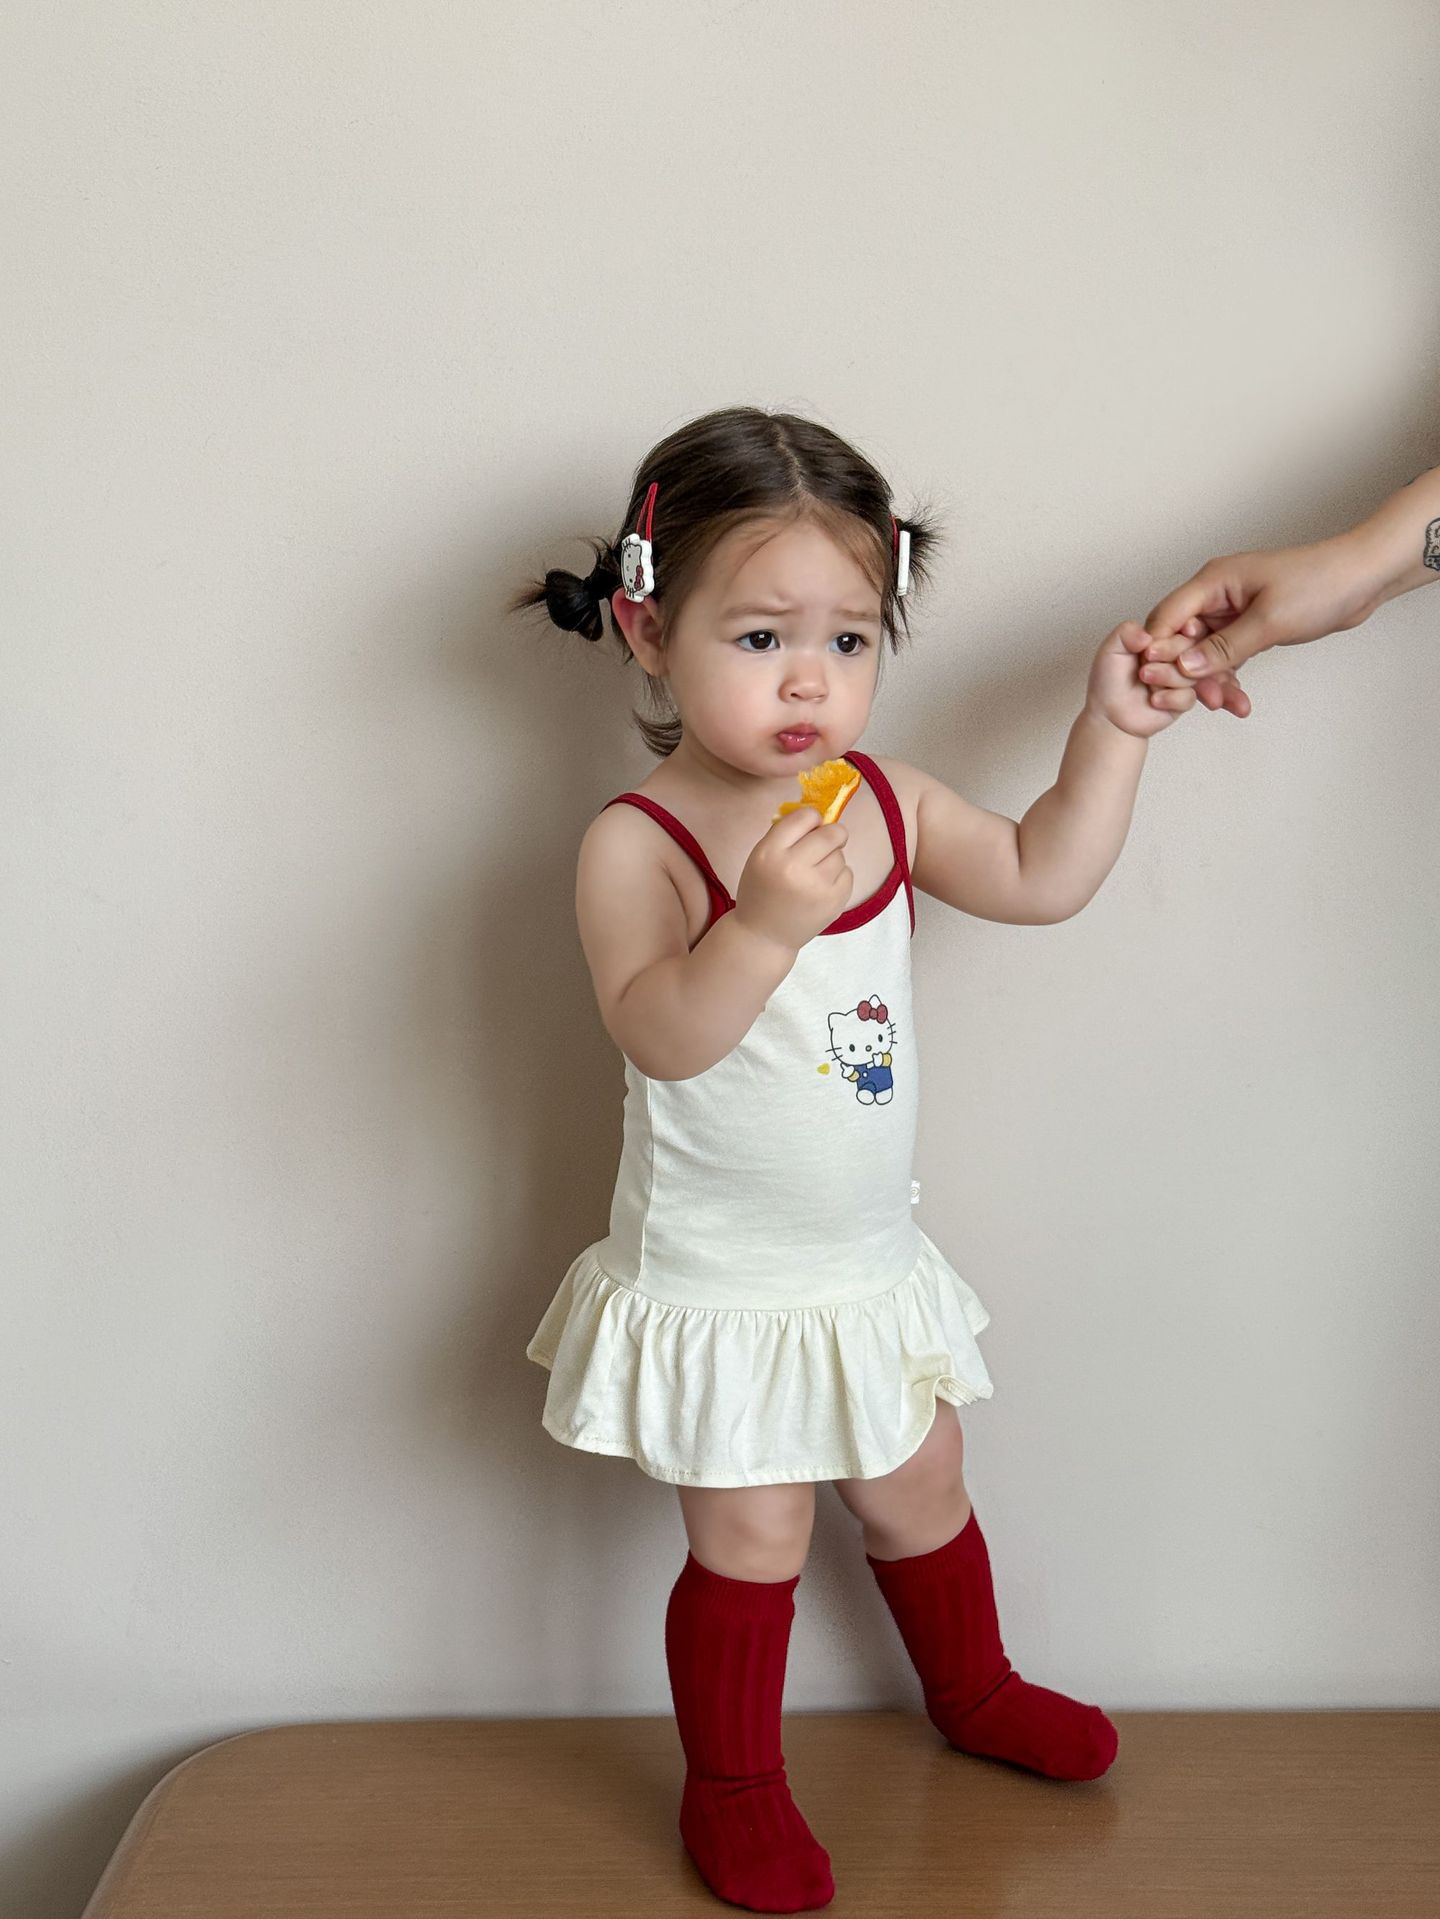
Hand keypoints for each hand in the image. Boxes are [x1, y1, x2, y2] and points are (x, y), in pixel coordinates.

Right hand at [733, 807, 852, 951]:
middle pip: (831, 834)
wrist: (764, 936)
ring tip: (816, 873)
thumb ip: (785, 834)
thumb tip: (819, 814)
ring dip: (832, 858)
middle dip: (832, 834)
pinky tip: (822, 888)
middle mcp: (793, 867)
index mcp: (770, 853)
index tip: (812, 826)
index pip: (804, 817)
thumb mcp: (760, 857)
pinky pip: (848, 874)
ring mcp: (816, 887)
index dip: (812, 818)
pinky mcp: (833, 902)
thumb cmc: (761, 891)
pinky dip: (838, 877)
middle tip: (826, 842)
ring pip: (841, 855)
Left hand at [1084, 621, 1197, 739]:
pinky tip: (1153, 700)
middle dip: (1169, 653)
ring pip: (1192, 672)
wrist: (1109, 714)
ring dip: (1167, 676)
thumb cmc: (1109, 681)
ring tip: (1145, 679)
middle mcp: (1174, 657)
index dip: (1176, 631)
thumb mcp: (1111, 649)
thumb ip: (1126, 632)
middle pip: (1192, 647)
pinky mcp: (1182, 701)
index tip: (1160, 639)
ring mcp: (1180, 678)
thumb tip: (1147, 633)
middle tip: (1145, 662)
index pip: (1183, 626)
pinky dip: (1170, 698)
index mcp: (1162, 639)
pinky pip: (1189, 697)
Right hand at [1138, 534, 1386, 717]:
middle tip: (1190, 700)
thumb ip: (1224, 647)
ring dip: (1210, 679)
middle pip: (1181, 637)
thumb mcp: (1269, 620)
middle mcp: (1217, 594)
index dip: (1157, 649)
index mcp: (1214, 581)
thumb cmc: (1320, 583)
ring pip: (1204, 652)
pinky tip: (1237, 700)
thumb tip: (1184, 667)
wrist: (1362, 578)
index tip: (1153, 680)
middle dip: (1183, 670)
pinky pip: (1226, 656)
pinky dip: (1230, 677)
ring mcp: (1233, 611)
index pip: (1168, 617)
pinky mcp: (1249, 626)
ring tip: (1221, 704)